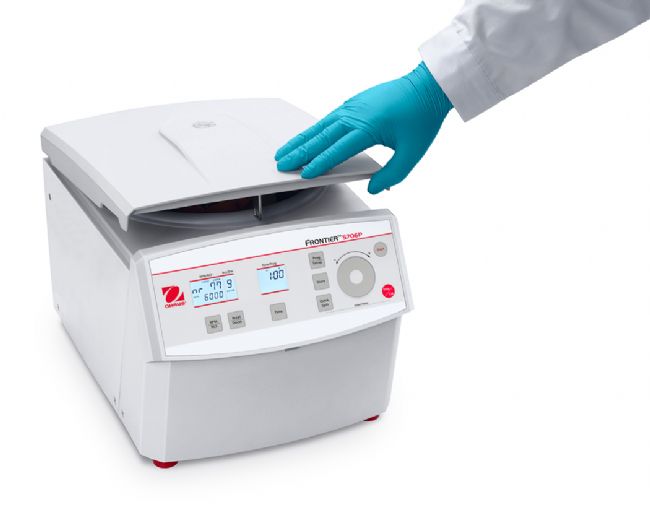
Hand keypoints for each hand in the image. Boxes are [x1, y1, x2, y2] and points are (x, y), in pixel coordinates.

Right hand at [275, 62, 451, 193]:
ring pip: (319, 126)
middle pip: (321, 137)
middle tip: (282, 164)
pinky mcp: (353, 104)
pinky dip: (312, 130)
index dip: (319, 163)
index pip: (337, 149)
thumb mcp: (412, 153)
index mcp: (368, 127)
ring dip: (300, 140)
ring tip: (284, 151)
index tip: (304, 173)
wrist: (427, 87)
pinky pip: (327, 119)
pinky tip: (305, 137)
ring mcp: (352, 107)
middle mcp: (355, 115)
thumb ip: (392, 174)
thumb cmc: (421, 116)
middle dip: (299, 152)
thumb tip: (375, 187)